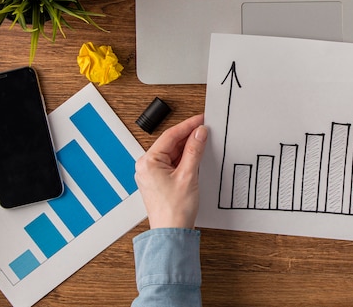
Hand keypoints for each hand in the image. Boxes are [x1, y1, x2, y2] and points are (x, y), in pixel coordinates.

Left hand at [135, 114, 207, 228]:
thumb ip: (194, 151)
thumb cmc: (174, 211)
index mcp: (148, 162)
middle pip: (170, 143)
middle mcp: (146, 166)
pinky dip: (185, 159)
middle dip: (189, 136)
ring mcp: (152, 174)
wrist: (172, 233)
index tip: (201, 119)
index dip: (188, 125)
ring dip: (188, 148)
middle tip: (206, 130)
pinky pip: (172, 163)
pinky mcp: (159, 181)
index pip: (170, 135)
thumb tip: (199, 133)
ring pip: (172, 153)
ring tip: (203, 143)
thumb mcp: (188, 175)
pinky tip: (196, 157)